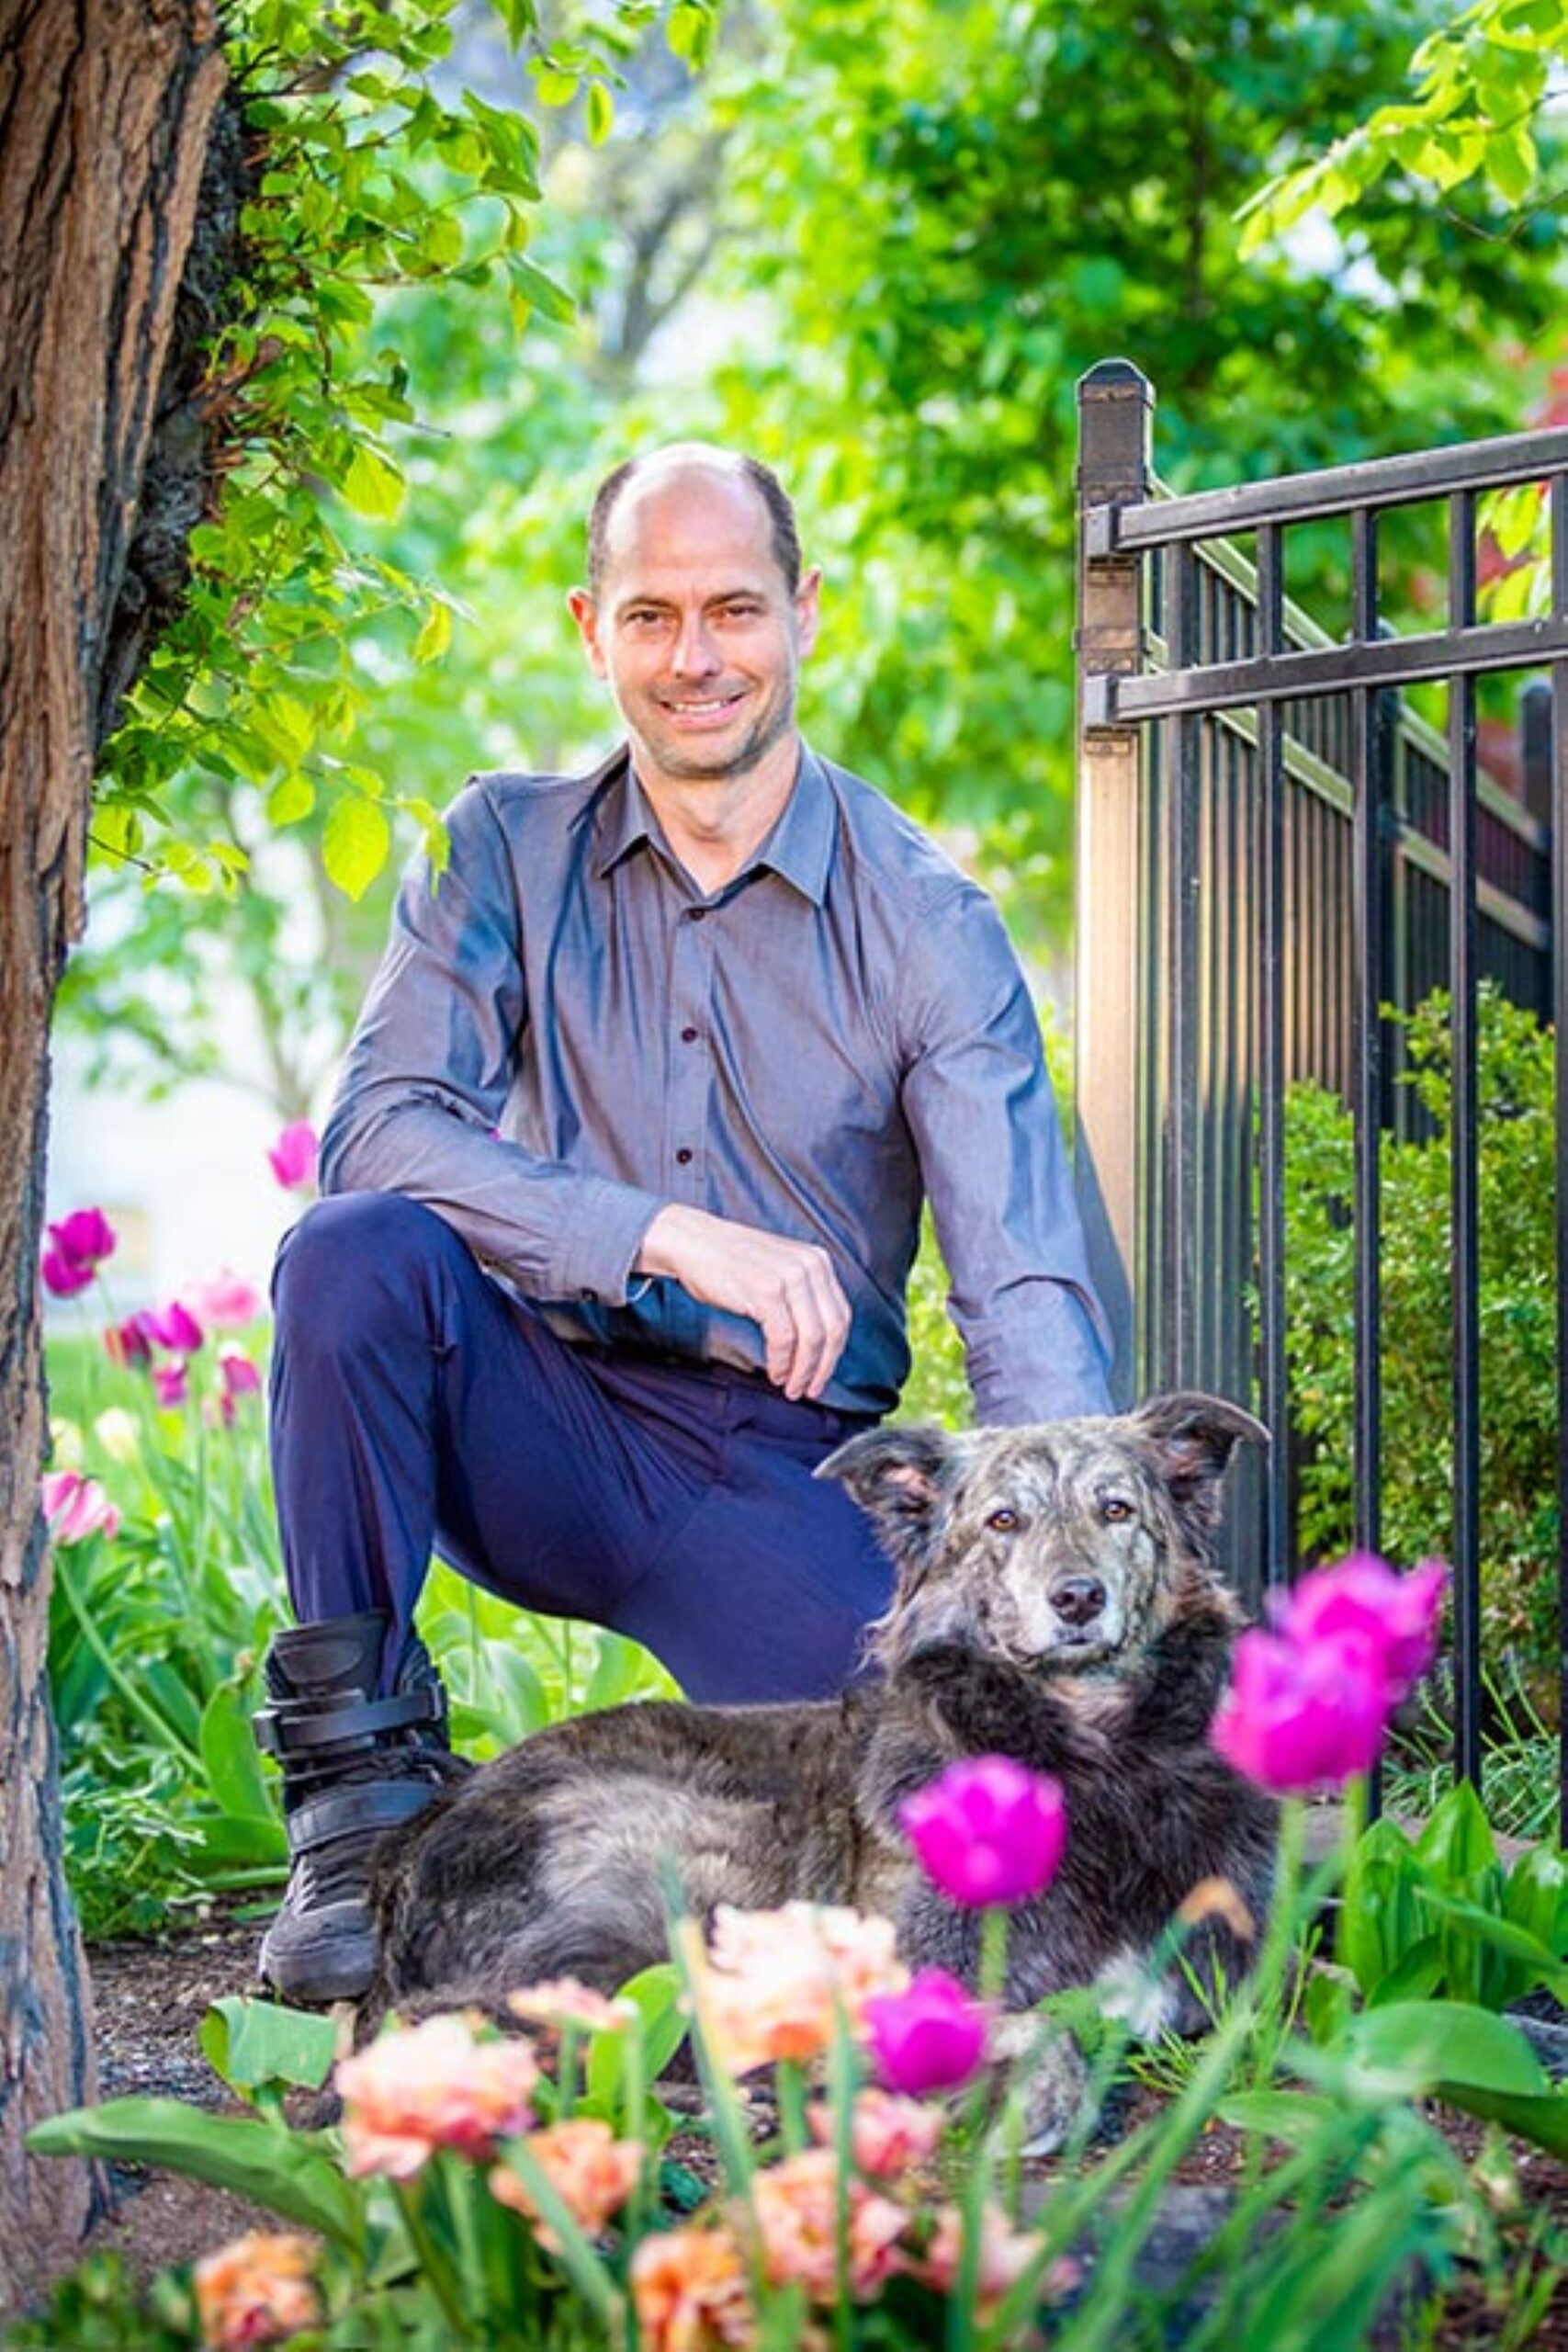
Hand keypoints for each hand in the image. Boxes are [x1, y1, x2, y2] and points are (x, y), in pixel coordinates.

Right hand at [636, 1204, 850, 1400]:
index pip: (841, 1316)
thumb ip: (802, 1297)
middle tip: (811, 1389)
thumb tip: (814, 1344)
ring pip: (811, 1338)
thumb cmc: (729, 1262)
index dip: (834, 1352)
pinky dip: (782, 1362)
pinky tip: (775, 1372)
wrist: (693, 1242)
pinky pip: (783, 1338)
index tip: (823, 1374)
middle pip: (831, 1329)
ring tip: (791, 1387)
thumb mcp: (780, 1270)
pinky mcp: (767, 1290)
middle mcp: (810, 1266)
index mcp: (818, 1261)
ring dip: (802, 1371)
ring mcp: (790, 1277)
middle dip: (823, 1367)